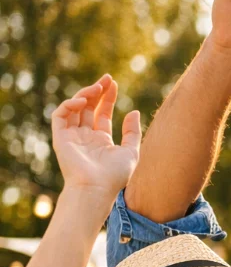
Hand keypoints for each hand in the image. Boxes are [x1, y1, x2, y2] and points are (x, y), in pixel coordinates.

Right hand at [51, 76, 140, 196]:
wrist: (97, 188)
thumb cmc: (115, 175)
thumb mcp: (131, 151)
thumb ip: (132, 132)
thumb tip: (133, 111)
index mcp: (101, 140)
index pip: (101, 113)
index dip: (107, 97)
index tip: (113, 83)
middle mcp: (85, 136)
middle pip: (88, 107)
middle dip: (96, 91)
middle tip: (106, 78)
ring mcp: (72, 136)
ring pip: (74, 108)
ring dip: (85, 94)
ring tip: (97, 87)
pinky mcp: (60, 137)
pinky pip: (60, 115)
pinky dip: (70, 105)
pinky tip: (83, 101)